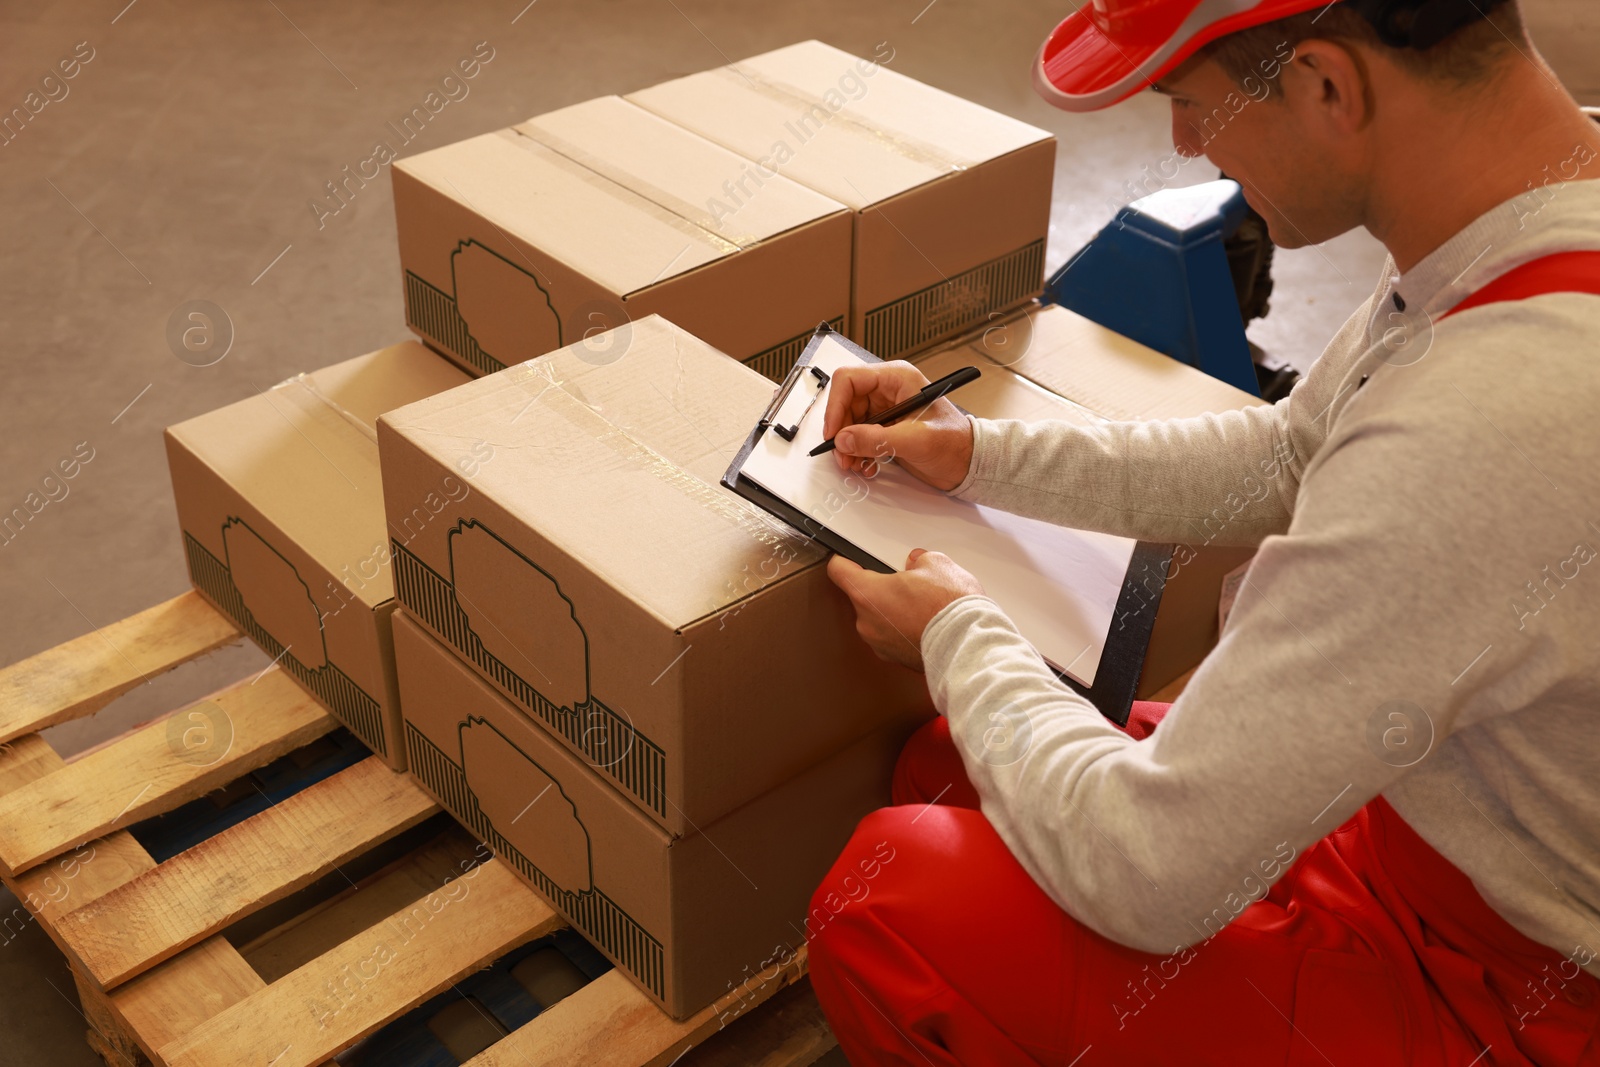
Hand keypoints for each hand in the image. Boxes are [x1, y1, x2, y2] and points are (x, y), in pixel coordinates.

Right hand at [822, 362, 974, 490]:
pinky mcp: (884, 428)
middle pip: (845, 403)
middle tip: (843, 454)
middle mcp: (888, 390)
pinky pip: (858, 435)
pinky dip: (856, 451)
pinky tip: (865, 464)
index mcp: (897, 379)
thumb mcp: (916, 440)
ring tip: (854, 463)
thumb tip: (845, 439)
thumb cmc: (956, 443)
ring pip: (848, 421)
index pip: (850, 380)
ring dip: (847, 444)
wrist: (968, 463)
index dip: (836, 405)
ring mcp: (885, 409)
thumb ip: (878, 439)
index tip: (834, 431)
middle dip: (841, 430)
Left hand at [827, 549, 984, 671]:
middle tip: (907, 583)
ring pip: (879, 620)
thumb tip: (918, 564)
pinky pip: (894, 638)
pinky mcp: (896, 660)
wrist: (968, 645)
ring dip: (894, 612)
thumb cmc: (948, 607)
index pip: (839, 571)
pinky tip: (927, 623)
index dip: (846, 561)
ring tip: (922, 606)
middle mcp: (866, 623)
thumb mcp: (937, 564)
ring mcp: (880, 645)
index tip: (851, 559)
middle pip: (863, 597)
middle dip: (882, 589)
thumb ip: (920, 561)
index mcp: (867, 594)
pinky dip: (905, 631)